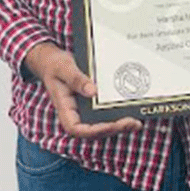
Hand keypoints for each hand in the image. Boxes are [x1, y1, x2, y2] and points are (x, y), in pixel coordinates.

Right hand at [23, 42, 141, 137]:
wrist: (52, 59)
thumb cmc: (55, 65)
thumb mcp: (63, 68)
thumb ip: (76, 79)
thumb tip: (92, 92)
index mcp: (65, 109)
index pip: (77, 129)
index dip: (95, 131)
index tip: (111, 125)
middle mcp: (76, 113)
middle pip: (95, 130)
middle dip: (114, 129)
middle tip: (133, 123)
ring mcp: (85, 110)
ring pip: (102, 124)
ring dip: (119, 125)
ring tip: (137, 122)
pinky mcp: (93, 103)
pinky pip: (105, 112)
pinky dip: (118, 114)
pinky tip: (132, 110)